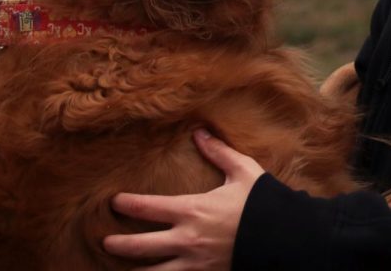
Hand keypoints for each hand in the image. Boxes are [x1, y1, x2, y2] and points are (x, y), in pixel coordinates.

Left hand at [103, 130, 265, 270]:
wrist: (284, 237)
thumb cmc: (262, 203)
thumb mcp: (242, 171)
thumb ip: (219, 152)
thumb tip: (200, 132)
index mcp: (192, 210)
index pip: (148, 207)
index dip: (127, 204)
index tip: (114, 201)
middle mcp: (187, 239)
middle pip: (141, 246)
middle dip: (119, 245)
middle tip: (105, 242)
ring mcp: (195, 263)